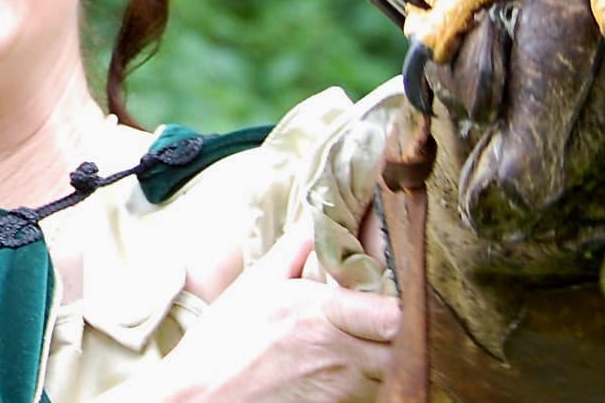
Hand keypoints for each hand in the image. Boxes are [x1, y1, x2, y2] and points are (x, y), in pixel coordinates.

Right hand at [145, 225, 400, 402]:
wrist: (205, 392)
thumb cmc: (226, 338)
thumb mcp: (257, 283)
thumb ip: (295, 250)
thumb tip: (317, 218)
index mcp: (322, 313)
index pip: (395, 316)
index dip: (399, 306)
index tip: (388, 296)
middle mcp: (340, 352)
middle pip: (400, 346)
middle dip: (393, 333)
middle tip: (374, 320)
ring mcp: (342, 385)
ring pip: (387, 370)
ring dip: (379, 356)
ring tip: (352, 342)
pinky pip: (369, 391)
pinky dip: (362, 379)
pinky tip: (334, 365)